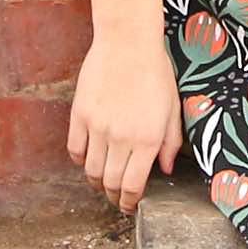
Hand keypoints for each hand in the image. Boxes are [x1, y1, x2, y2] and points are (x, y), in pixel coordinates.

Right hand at [67, 34, 183, 214]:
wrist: (128, 42)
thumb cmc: (156, 72)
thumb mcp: (172, 107)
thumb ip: (171, 142)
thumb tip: (165, 170)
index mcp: (148, 138)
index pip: (133, 185)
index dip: (130, 201)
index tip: (130, 206)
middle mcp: (121, 138)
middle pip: (110, 183)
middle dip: (114, 196)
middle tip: (117, 198)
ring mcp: (97, 128)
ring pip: (91, 170)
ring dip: (97, 181)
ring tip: (103, 180)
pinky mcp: (80, 116)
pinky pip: (75, 150)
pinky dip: (81, 159)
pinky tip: (89, 158)